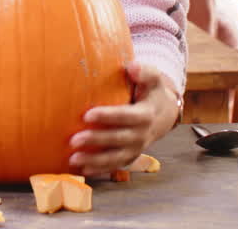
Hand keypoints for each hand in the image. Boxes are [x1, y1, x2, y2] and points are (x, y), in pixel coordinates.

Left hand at [68, 61, 179, 175]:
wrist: (164, 113)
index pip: (126, 116)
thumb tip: (132, 67)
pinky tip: (83, 170)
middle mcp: (142, 134)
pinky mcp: (130, 156)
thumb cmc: (151, 91)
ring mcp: (136, 148)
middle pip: (118, 139)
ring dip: (95, 161)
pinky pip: (115, 165)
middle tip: (73, 140)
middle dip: (96, 140)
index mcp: (146, 114)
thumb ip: (145, 72)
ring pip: (116, 157)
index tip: (87, 114)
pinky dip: (100, 169)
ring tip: (73, 159)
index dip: (108, 116)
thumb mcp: (153, 79)